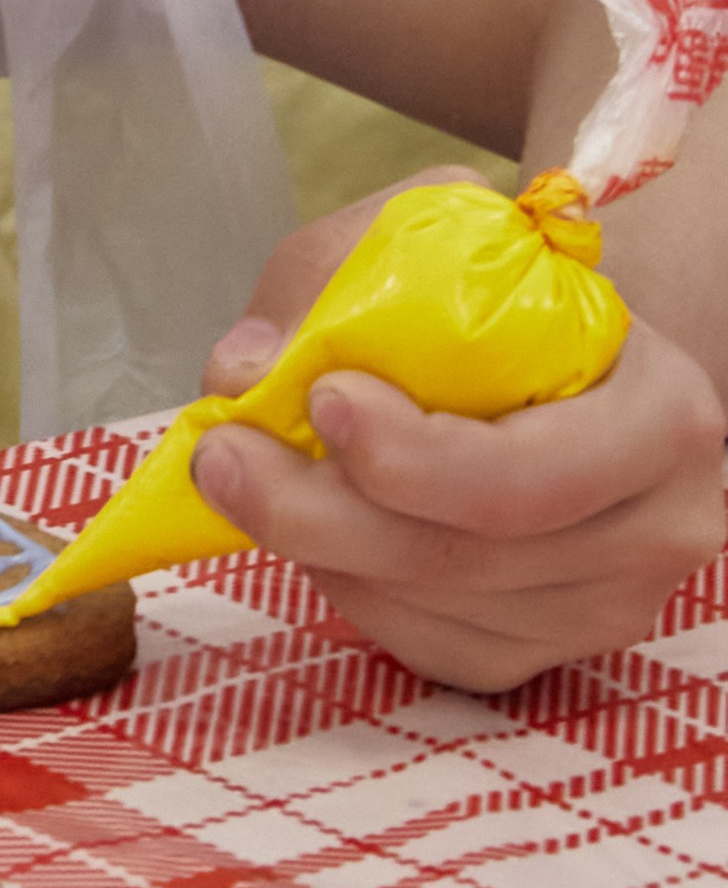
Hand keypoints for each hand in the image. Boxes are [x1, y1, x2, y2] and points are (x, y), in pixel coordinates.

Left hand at [196, 172, 726, 690]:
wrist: (562, 359)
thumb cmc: (498, 294)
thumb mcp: (429, 234)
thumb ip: (335, 277)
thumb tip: (242, 368)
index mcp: (662, 413)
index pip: (538, 472)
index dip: (420, 457)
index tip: (322, 401)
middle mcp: (657, 527)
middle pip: (473, 557)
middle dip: (324, 512)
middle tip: (223, 457)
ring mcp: (604, 607)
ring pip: (437, 609)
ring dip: (320, 550)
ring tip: (246, 480)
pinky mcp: (543, 653)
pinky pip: (427, 647)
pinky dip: (349, 590)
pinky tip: (312, 531)